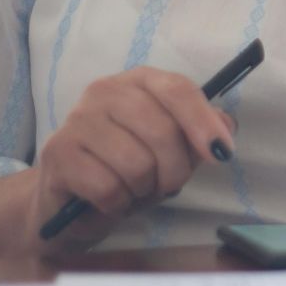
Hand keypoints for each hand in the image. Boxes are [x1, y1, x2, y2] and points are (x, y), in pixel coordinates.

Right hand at [27, 67, 236, 251]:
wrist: (70, 204)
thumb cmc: (127, 170)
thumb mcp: (171, 151)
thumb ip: (200, 134)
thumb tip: (226, 126)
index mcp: (138, 81)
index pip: (177, 89)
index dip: (203, 122)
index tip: (222, 154)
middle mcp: (104, 91)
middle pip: (162, 130)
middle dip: (175, 170)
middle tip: (166, 185)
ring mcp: (77, 119)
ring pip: (136, 163)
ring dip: (144, 190)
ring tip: (133, 190)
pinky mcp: (58, 153)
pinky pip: (108, 187)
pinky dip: (118, 204)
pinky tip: (110, 200)